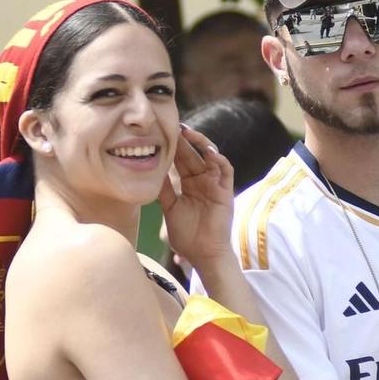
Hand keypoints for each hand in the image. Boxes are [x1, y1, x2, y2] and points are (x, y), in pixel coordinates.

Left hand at [159, 127, 235, 272]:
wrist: (203, 254)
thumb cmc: (187, 236)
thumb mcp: (170, 208)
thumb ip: (164, 190)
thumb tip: (152, 171)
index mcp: (189, 185)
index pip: (181, 161)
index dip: (174, 147)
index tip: (161, 133)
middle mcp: (202, 181)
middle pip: (193, 155)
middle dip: (184, 141)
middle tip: (172, 126)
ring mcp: (215, 185)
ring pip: (210, 157)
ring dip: (201, 144)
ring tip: (188, 133)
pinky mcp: (226, 191)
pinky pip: (225, 170)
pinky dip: (218, 159)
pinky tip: (208, 152)